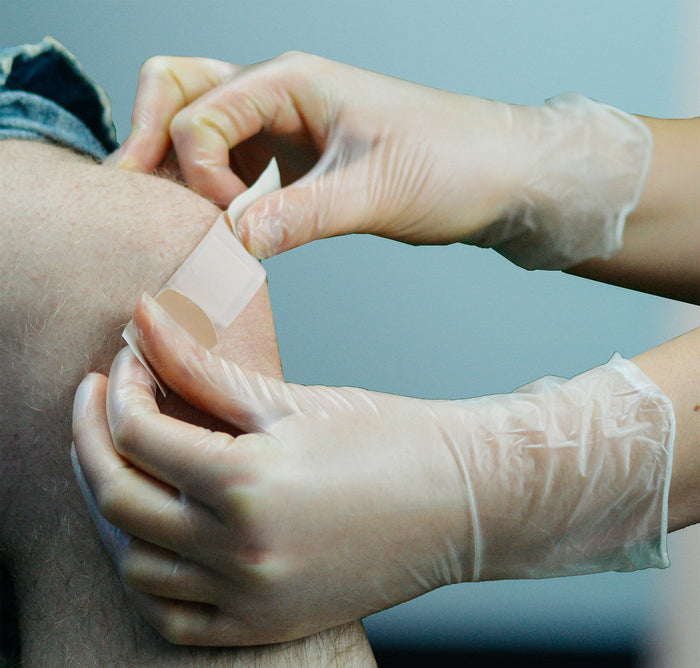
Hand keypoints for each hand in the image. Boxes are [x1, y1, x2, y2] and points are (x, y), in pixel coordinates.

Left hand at [72, 294, 672, 644]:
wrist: (461, 501)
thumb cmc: (390, 439)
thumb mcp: (293, 402)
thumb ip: (204, 367)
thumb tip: (145, 318)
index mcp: (249, 483)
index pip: (136, 433)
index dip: (119, 386)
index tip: (128, 358)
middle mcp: (241, 552)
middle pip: (118, 500)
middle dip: (92, 439)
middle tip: (100, 398)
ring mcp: (252, 598)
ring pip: (133, 564)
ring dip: (115, 507)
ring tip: (132, 461)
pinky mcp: (267, 625)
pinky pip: (173, 617)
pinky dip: (149, 574)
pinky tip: (160, 531)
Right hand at [108, 52, 520, 256]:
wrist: (498, 177)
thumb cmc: (453, 165)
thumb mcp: (375, 191)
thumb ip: (300, 215)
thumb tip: (231, 242)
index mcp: (291, 83)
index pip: (197, 114)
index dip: (198, 174)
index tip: (236, 220)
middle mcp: (278, 96)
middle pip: (177, 93)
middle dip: (149, 142)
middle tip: (138, 197)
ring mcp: (283, 127)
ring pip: (199, 131)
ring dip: (177, 171)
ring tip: (171, 219)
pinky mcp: (294, 161)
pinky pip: (231, 166)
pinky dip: (210, 192)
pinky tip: (218, 229)